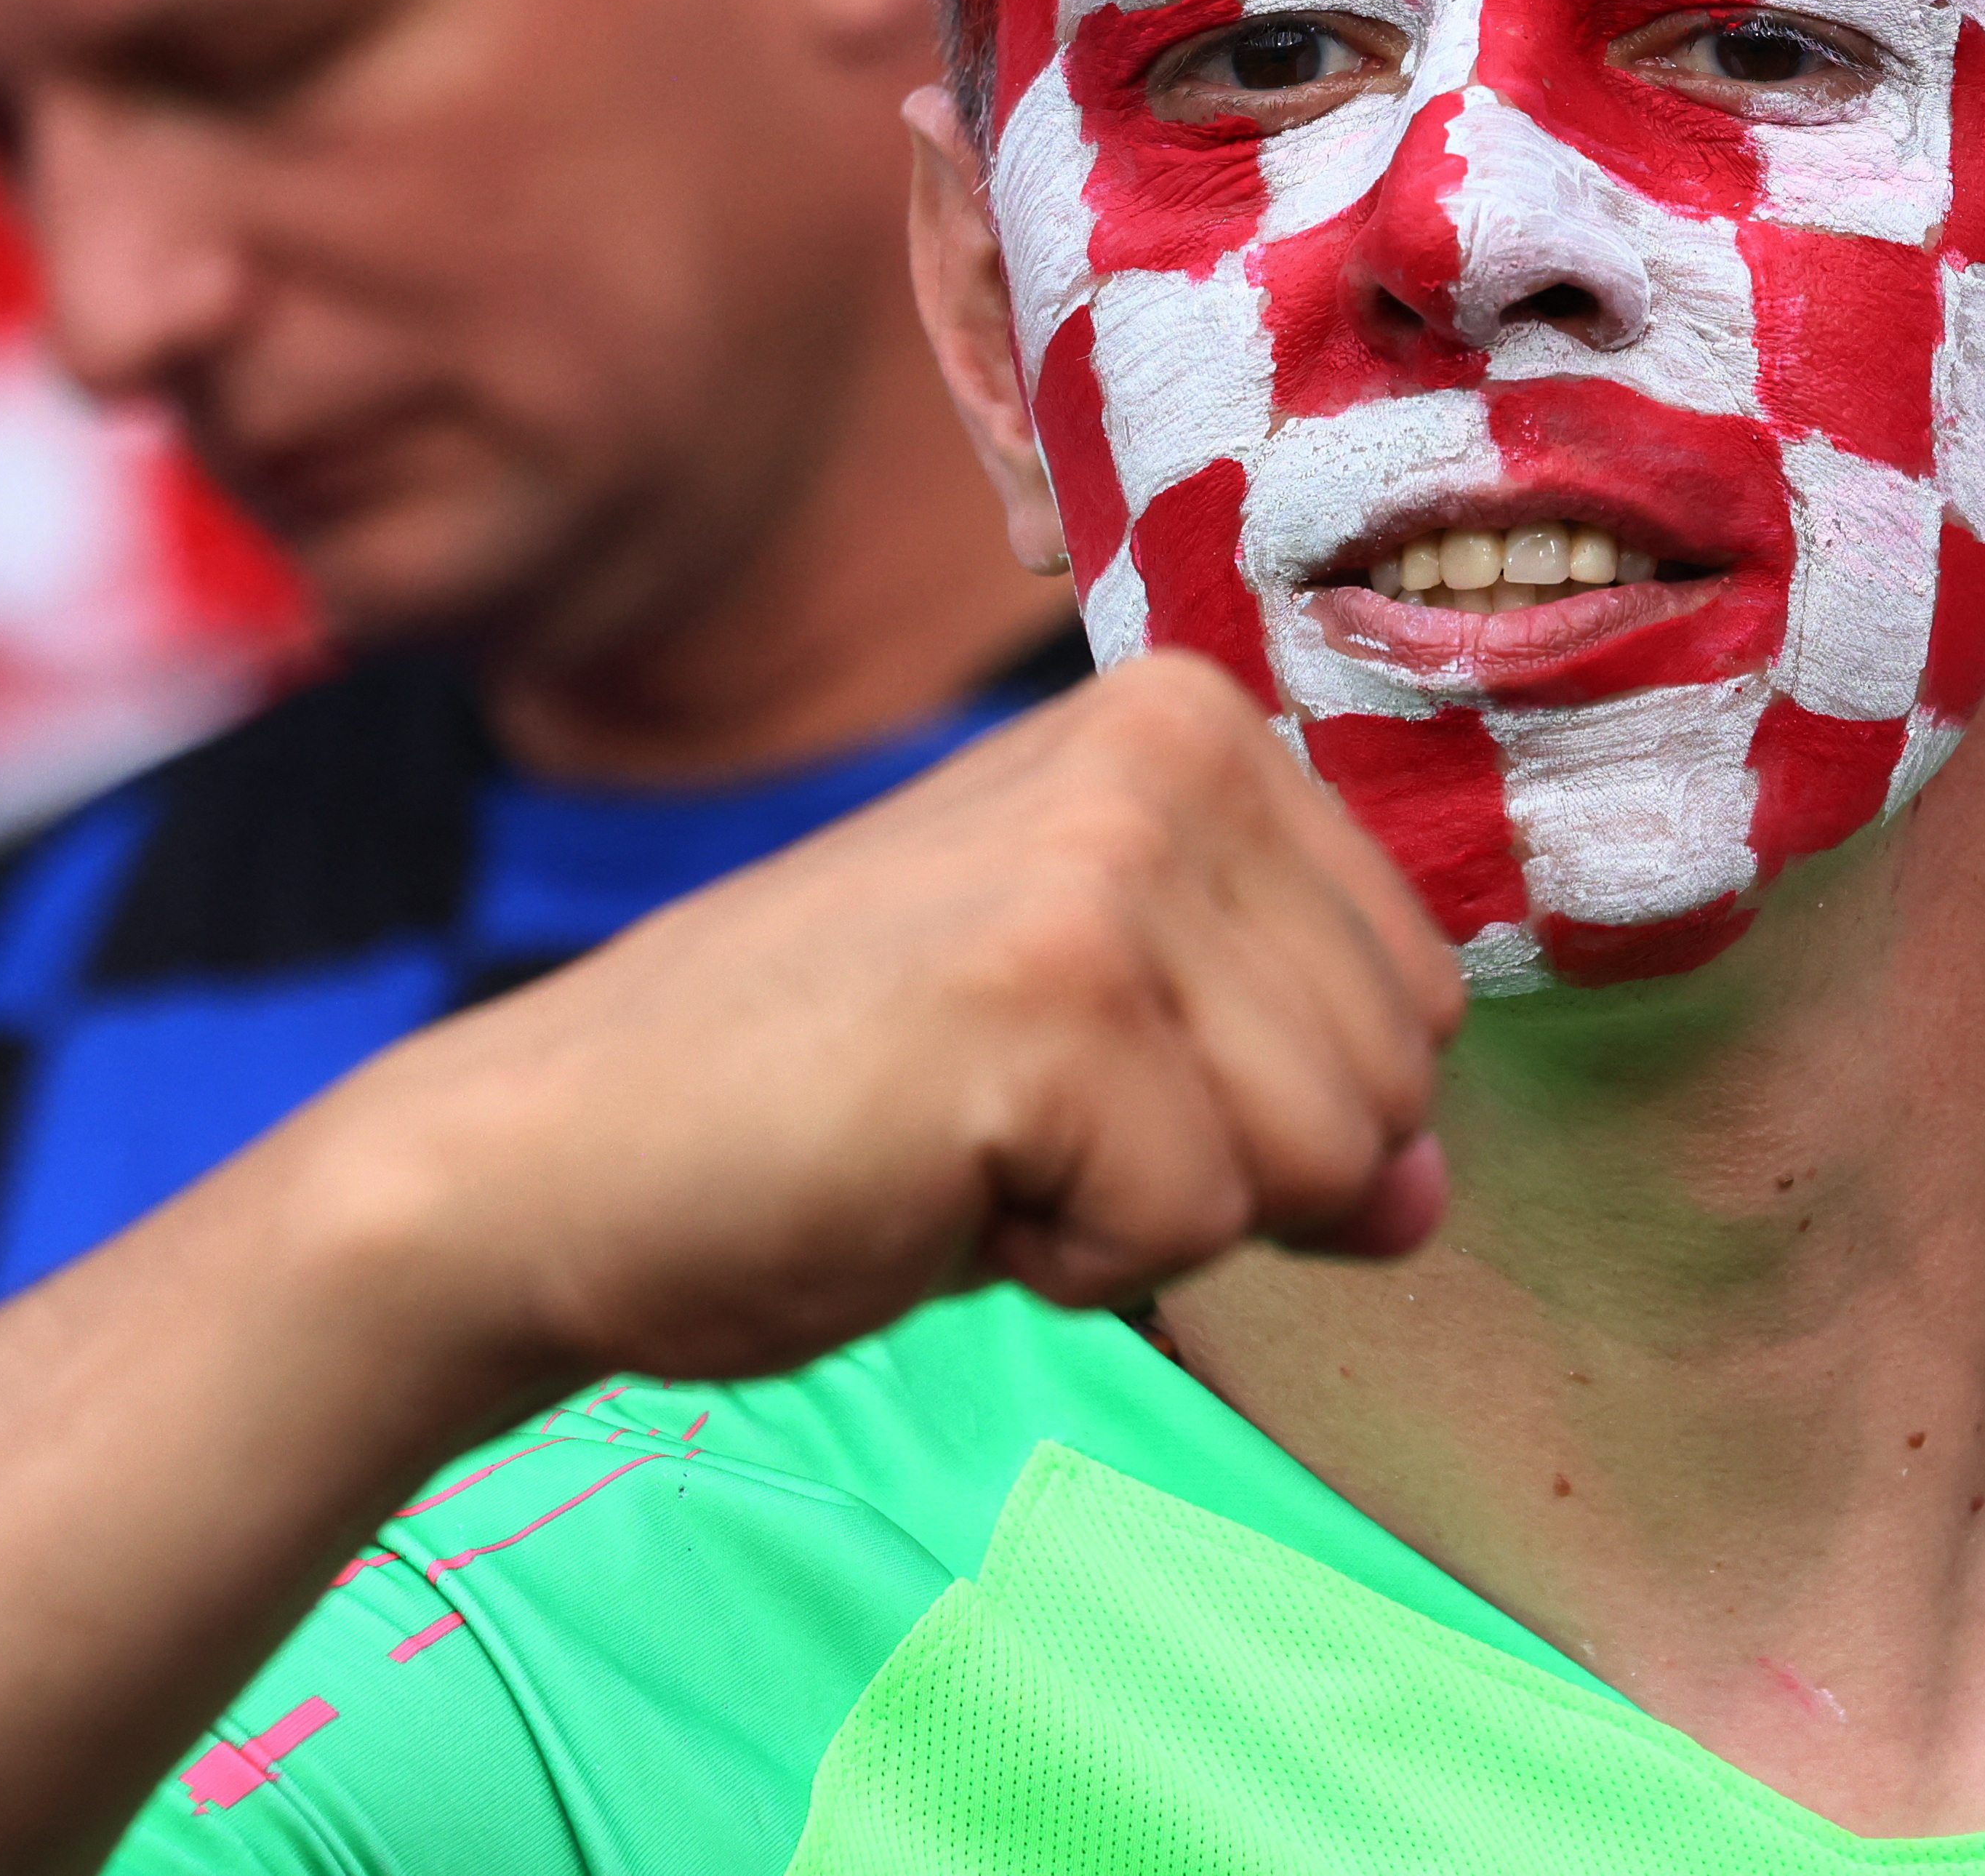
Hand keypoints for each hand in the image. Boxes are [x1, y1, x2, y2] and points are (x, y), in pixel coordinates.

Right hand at [286, 651, 1465, 1412]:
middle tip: (1011, 1116)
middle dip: (1230, 1167)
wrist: (553, 1161)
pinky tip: (932, 1179)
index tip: (1071, 1072)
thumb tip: (1431, 1193)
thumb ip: (1285, 1099)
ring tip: (974, 1141)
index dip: (1262, 1104)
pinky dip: (1074, 1261)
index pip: (1420, 994)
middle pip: (1396, 1077)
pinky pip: (1199, 1224)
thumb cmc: (819, 1111)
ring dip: (1155, 1213)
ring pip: (1329, 1154)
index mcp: (1191, 723)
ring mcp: (1109, 862)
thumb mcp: (1107, 1068)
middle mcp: (1169, 747)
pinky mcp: (1050, 997)